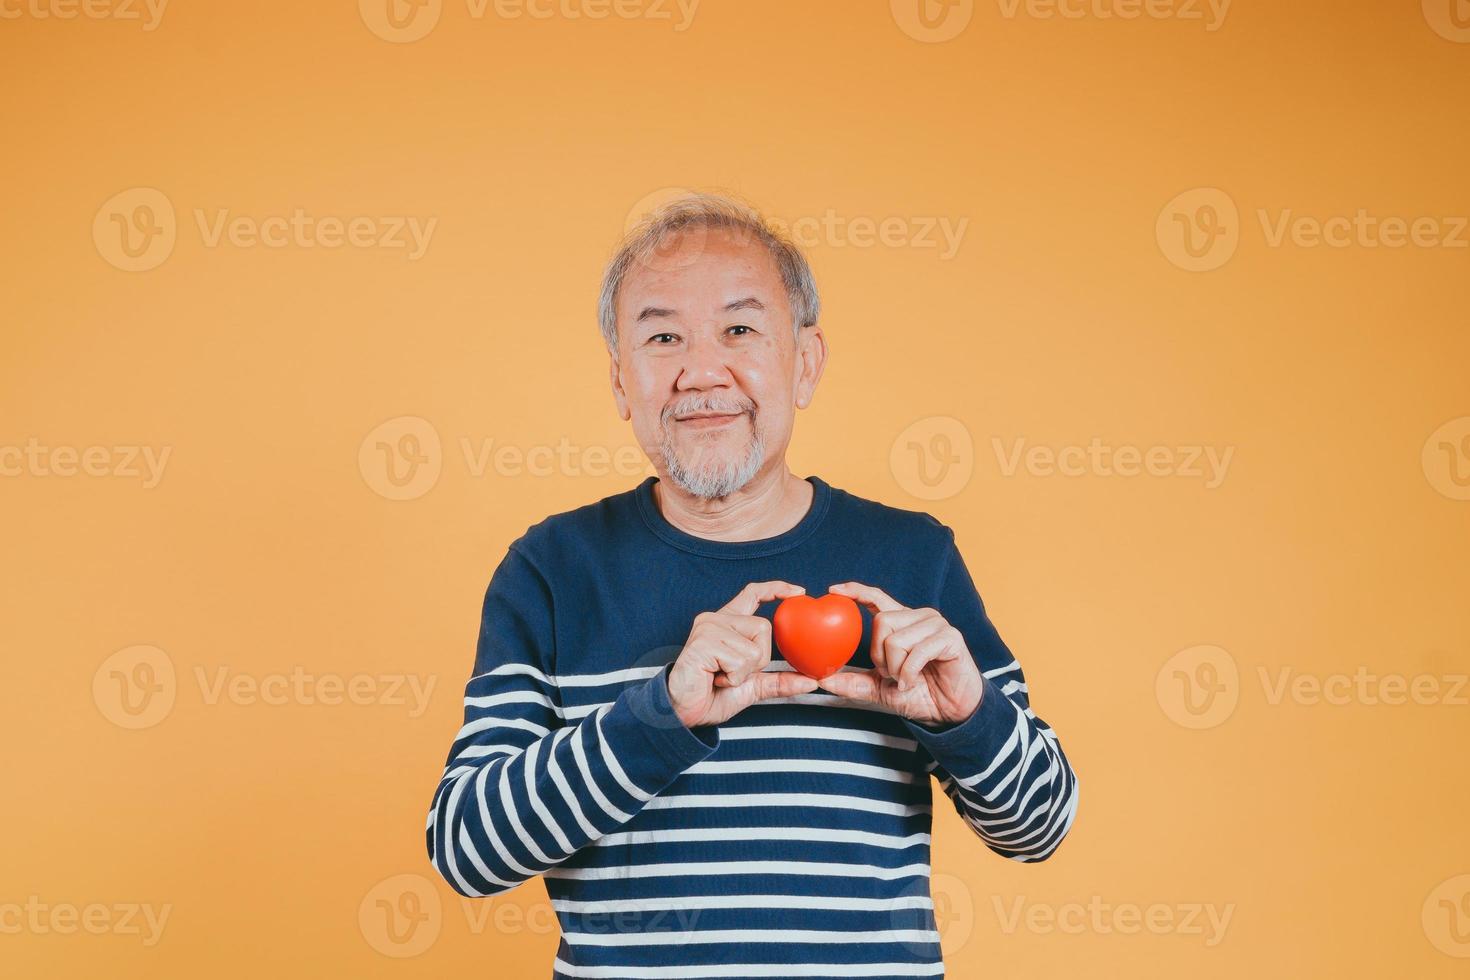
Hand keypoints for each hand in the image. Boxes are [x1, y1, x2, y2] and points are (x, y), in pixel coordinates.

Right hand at [667, 580, 820, 727]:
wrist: (684, 712)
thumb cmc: (712, 696)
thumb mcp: (753, 687)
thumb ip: (781, 681)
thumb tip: (812, 682)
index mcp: (727, 623)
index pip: (753, 594)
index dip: (776, 589)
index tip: (798, 592)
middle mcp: (716, 619)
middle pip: (764, 626)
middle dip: (759, 658)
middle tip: (733, 672)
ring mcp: (708, 628)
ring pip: (754, 647)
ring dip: (744, 671)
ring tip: (721, 676)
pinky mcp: (703, 642)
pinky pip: (739, 660)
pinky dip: (733, 677)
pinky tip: (714, 678)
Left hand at [814, 582, 983, 725]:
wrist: (950, 712)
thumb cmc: (919, 695)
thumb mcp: (879, 690)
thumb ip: (853, 682)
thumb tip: (822, 678)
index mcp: (902, 622)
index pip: (877, 598)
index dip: (856, 591)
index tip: (834, 591)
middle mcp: (919, 617)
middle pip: (882, 621)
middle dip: (880, 655)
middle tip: (891, 674)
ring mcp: (936, 625)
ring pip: (897, 638)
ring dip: (896, 667)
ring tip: (906, 679)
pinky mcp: (951, 638)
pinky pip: (916, 652)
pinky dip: (909, 673)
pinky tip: (911, 683)